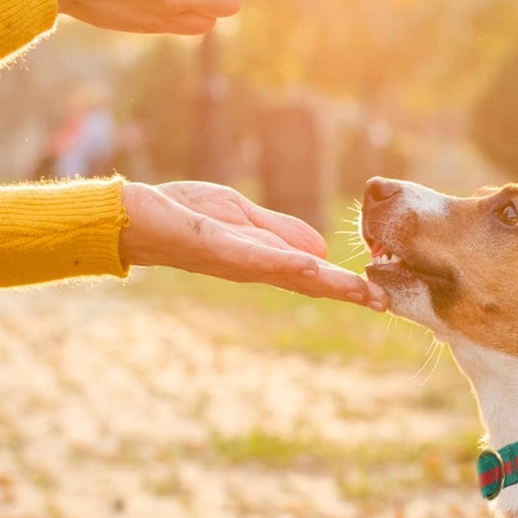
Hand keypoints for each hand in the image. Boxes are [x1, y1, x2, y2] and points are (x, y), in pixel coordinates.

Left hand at [119, 181, 387, 309]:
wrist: (134, 216)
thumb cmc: (184, 214)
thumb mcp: (242, 217)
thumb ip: (279, 231)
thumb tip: (322, 253)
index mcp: (262, 258)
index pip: (311, 275)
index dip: (345, 285)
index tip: (382, 297)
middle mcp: (252, 266)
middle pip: (306, 282)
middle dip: (345, 292)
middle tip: (383, 303)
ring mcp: (234, 259)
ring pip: (287, 273)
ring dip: (325, 282)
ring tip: (360, 290)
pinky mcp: (213, 245)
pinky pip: (252, 256)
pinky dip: (283, 262)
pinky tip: (311, 267)